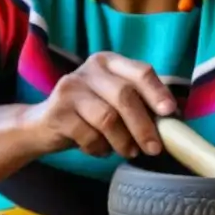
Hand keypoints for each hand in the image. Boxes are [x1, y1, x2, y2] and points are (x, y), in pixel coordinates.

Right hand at [27, 52, 176, 157]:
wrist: (41, 125)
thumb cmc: (88, 114)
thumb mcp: (113, 101)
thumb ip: (139, 103)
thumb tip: (173, 121)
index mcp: (110, 62)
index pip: (141, 72)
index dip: (158, 92)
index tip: (170, 113)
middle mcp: (90, 68)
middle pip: (125, 96)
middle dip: (144, 126)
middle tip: (154, 148)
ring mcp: (71, 87)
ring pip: (108, 118)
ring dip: (123, 141)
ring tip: (128, 152)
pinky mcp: (57, 110)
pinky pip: (88, 135)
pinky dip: (100, 148)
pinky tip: (101, 150)